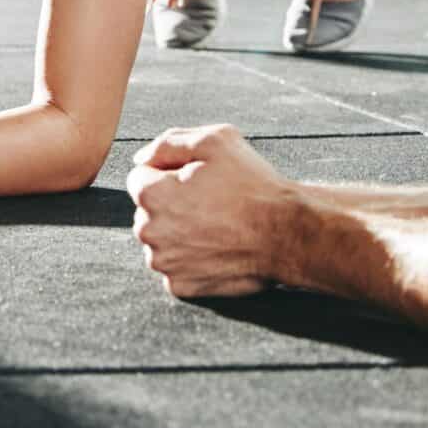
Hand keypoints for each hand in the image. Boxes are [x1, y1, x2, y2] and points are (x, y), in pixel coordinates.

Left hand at [126, 124, 292, 298]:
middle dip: (170, 204)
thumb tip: (140, 159)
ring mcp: (165, 263)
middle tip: (210, 202)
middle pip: (148, 211)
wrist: (287, 233)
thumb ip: (167, 143)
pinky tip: (215, 248)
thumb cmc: (252, 184)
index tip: (197, 180)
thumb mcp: (213, 140)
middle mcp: (149, 231)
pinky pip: (176, 267)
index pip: (140, 178)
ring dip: (178, 233)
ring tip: (215, 226)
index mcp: (151, 194)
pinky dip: (190, 259)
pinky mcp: (181, 287)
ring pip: (161, 240)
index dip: (168, 174)